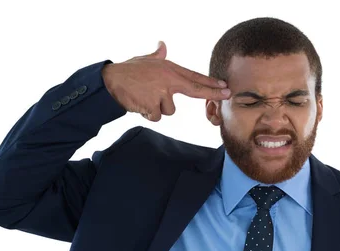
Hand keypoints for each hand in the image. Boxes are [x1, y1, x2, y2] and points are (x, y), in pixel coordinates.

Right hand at [101, 41, 230, 121]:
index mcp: (169, 69)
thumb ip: (157, 55)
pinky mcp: (153, 106)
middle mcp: (169, 80)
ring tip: (145, 98)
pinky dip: (148, 114)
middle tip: (227, 94)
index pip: (194, 77)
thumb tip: (162, 45)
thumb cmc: (129, 71)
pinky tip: (140, 104)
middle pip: (195, 89)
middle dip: (213, 93)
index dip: (210, 83)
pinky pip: (157, 116)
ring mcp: (162, 94)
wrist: (112, 81)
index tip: (224, 86)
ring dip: (158, 109)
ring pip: (169, 110)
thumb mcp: (146, 59)